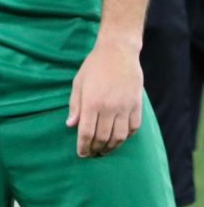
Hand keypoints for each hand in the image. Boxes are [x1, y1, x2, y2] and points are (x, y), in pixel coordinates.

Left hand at [66, 39, 143, 156]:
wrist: (118, 52)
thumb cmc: (94, 66)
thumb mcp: (78, 83)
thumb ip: (75, 105)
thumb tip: (70, 125)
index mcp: (92, 102)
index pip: (86, 133)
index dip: (83, 146)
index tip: (81, 154)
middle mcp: (109, 108)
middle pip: (102, 138)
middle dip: (95, 149)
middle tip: (91, 154)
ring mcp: (125, 108)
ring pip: (119, 137)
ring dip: (111, 147)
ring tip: (104, 151)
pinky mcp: (136, 106)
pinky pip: (133, 128)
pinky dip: (126, 137)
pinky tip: (119, 139)